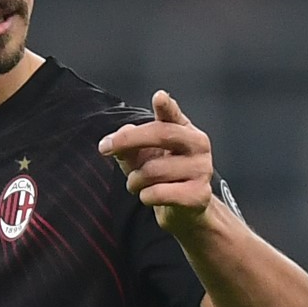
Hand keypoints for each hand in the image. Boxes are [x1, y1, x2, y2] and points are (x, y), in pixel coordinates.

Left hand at [98, 90, 214, 231]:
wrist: (183, 209)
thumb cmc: (162, 176)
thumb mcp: (141, 156)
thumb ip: (127, 144)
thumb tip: (116, 139)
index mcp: (183, 129)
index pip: (173, 114)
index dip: (166, 105)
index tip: (158, 97)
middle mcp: (197, 144)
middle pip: (161, 134)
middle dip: (128, 140)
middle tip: (105, 147)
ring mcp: (202, 169)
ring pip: (153, 170)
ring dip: (134, 180)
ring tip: (136, 184)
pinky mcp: (199, 194)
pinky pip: (159, 193)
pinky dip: (145, 196)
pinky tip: (149, 196)